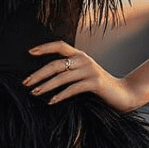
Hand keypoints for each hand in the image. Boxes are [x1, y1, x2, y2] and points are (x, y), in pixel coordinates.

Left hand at [24, 40, 144, 112]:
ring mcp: (90, 71)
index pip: (60, 45)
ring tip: (34, 92)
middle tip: (25, 82)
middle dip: (38, 73)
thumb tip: (45, 76)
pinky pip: (73, 89)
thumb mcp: (83, 74)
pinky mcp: (95, 83)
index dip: (44, 47)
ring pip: (62, 77)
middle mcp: (84, 60)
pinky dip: (60, 95)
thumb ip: (70, 71)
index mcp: (80, 55)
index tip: (29, 53)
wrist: (123, 94)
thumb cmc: (99, 86)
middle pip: (56, 64)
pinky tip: (51, 101)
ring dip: (46, 85)